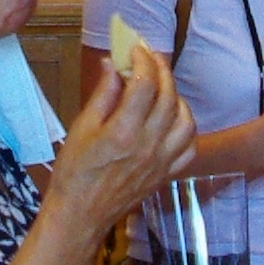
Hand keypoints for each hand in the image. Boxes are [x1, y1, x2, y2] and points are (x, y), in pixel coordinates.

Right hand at [52, 39, 196, 233]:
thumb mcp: (81, 128)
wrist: (81, 215)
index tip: (134, 50)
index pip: (144, 84)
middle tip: (150, 58)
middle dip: (161, 70)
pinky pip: (189, 147)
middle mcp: (149, 145)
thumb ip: (102, 95)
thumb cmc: (74, 174)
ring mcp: (161, 161)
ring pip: (186, 120)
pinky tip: (172, 119)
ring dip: (177, 97)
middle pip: (168, 96)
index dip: (142, 60)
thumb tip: (112, 65)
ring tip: (162, 87)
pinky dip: (186, 128)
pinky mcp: (166, 174)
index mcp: (124, 132)